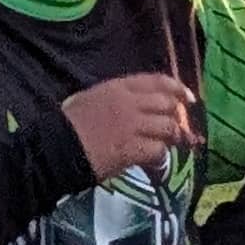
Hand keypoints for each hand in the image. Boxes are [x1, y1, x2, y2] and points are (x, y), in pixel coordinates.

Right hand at [67, 71, 197, 182]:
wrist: (56, 148)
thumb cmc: (67, 123)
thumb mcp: (88, 98)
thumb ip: (113, 97)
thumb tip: (132, 101)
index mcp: (117, 87)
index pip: (157, 81)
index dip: (177, 89)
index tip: (188, 98)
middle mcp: (129, 103)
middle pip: (167, 105)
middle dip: (178, 118)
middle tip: (181, 130)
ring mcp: (132, 126)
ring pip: (168, 128)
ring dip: (174, 139)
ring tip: (173, 148)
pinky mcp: (132, 149)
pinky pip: (158, 151)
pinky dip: (160, 158)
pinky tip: (154, 163)